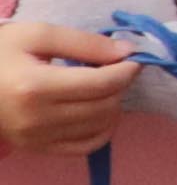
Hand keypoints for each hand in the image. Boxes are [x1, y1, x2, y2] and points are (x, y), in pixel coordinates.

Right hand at [0, 22, 132, 155]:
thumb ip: (84, 43)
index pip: (102, 84)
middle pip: (105, 107)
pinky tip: (96, 111)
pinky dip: (101, 130)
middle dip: (121, 86)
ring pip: (100, 128)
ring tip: (103, 87)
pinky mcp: (35, 150)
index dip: (127, 69)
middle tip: (116, 69)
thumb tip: (126, 52)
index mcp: (35, 87)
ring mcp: (35, 139)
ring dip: (113, 106)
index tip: (133, 57)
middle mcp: (36, 119)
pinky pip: (85, 148)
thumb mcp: (38, 34)